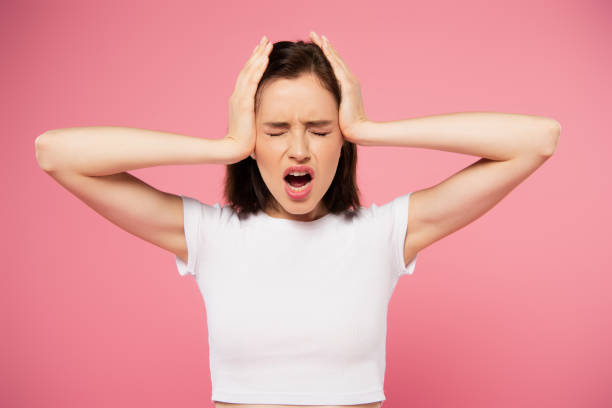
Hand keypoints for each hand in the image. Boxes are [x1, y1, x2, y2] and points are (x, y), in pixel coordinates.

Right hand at [225, 35, 272, 161]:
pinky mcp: (244, 104)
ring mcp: (239, 99)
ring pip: (249, 72)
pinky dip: (258, 69)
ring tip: (267, 44)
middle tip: (265, 40)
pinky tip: (264, 59)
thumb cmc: (244, 141)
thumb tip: (264, 114)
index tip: (261, 51)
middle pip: (247, 69)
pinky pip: (252, 83)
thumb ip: (255, 115)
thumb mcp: (250, 123)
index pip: (247, 76)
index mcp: (239, 100)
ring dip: (258, 57)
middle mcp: (237, 95)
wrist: (233, 150)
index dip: (254, 62)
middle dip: (256, 54)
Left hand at [309, 31, 369, 143]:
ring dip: (326, 46)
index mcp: (347, 85)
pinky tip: (323, 47)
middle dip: (324, 45)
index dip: (326, 54)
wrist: (358, 131)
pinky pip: (337, 66)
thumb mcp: (336, 110)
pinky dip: (330, 55)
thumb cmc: (346, 125)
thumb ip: (331, 102)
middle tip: (313, 34)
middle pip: (335, 59)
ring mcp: (350, 81)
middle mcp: (350, 80)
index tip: (316, 44)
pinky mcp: (348, 85)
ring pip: (336, 59)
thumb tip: (319, 103)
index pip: (334, 66)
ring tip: (316, 36)